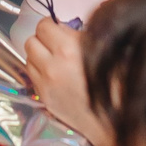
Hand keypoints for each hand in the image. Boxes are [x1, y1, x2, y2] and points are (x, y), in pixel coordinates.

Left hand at [22, 20, 109, 145]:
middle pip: (30, 41)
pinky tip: (55, 76)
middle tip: (55, 44)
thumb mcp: (104, 48)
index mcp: (68, 48)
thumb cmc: (118, 82)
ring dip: (38, 56)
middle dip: (42, 40)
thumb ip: (80, 35)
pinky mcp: (44, 98)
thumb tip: (63, 28)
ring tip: (54, 60)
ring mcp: (45, 84)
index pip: (43, 26)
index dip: (51, 26)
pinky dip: (39, 72)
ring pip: (28, 59)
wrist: (116, 119)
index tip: (59, 30)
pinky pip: (32, 77)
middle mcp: (52, 65)